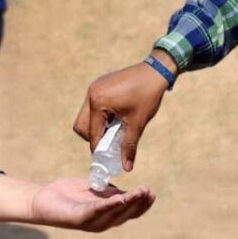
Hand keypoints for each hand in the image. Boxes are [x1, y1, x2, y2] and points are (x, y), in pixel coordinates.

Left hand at [29, 178, 154, 231]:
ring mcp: (91, 222)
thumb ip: (111, 192)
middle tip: (149, 191)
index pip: (129, 212)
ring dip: (128, 203)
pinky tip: (119, 198)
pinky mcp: (78, 219)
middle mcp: (101, 222)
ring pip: (114, 214)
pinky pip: (96, 211)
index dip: (142, 205)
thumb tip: (128, 192)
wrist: (42, 198)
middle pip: (125, 214)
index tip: (152, 193)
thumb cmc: (69, 194)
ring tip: (140, 192)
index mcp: (107, 215)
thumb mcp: (96, 190)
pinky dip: (109, 205)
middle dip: (139, 203)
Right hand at [73, 51, 175, 170]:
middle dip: (93, 138)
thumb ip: (129, 146)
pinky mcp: (99, 85)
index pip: (92, 133)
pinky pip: (93, 106)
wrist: (156, 70)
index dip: (99, 149)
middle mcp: (92, 94)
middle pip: (81, 125)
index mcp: (98, 102)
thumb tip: (126, 167)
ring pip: (86, 116)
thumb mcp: (138, 122)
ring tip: (115, 129)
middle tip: (109, 143)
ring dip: (97, 127)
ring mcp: (94, 88)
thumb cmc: (148, 95)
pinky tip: (117, 117)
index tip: (106, 160)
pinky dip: (101, 116)